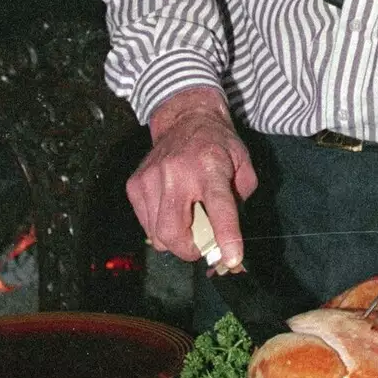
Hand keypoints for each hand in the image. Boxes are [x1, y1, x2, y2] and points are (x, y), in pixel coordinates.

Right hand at [127, 86, 256, 265]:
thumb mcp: (243, 166)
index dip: (226, 236)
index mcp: (210, 167)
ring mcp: (150, 178)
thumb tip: (229, 241)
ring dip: (176, 239)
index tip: (231, 259)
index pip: (219, 207)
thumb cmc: (218, 145)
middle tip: (202, 244)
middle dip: (190, 250)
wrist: (186, 118)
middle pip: (174, 233)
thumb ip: (240, 203)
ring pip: (157, 236)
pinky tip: (172, 208)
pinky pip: (146, 225)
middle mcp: (177, 173)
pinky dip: (160, 227)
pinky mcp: (135, 184)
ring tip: (187, 220)